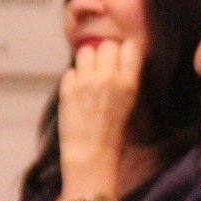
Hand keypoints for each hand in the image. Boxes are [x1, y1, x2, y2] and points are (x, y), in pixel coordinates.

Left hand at [58, 38, 140, 186]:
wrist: (92, 155)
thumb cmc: (115, 135)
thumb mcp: (132, 105)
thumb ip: (126, 81)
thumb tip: (117, 61)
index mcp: (129, 83)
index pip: (129, 47)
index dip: (124, 52)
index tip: (120, 60)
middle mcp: (108, 78)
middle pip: (107, 45)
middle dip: (104, 54)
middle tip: (102, 69)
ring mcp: (86, 82)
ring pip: (85, 52)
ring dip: (87, 61)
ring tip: (88, 77)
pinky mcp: (67, 89)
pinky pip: (70, 71)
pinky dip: (73, 79)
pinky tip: (76, 92)